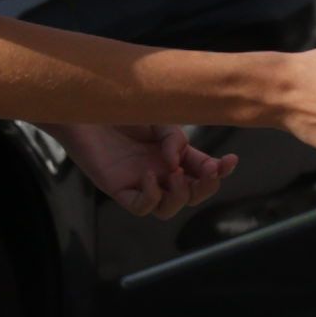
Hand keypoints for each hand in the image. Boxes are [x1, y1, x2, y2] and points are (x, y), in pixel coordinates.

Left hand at [62, 122, 233, 218]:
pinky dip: (150, 196)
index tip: (230, 160)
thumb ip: (175, 140)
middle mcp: (160, 173)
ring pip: (168, 208)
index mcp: (174, 156)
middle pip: (191, 196)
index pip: (203, 172)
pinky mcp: (117, 188)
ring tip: (174, 174)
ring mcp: (139, 182)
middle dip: (206, 187)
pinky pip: (140, 207)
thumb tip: (178, 162)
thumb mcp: (158, 121)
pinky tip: (148, 175)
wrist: (85, 108)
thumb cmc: (120, 112)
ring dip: (180, 196)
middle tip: (207, 172)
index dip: (220, 171)